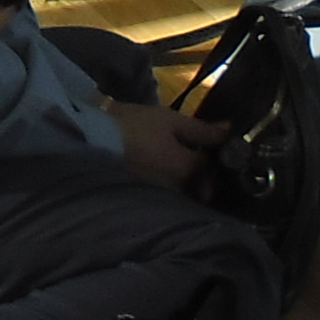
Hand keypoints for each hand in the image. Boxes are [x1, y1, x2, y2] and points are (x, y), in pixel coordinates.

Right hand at [108, 98, 228, 192]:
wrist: (91, 140)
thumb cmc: (133, 126)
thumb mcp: (169, 120)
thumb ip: (201, 130)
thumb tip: (229, 131)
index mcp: (186, 169)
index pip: (210, 167)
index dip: (213, 155)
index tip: (210, 145)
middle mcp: (176, 190)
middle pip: (198, 187)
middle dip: (201, 178)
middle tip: (193, 157)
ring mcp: (158, 197)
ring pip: (181, 192)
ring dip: (184, 183)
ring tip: (173, 164)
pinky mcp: (141, 199)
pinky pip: (164, 194)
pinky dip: (166, 185)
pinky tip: (158, 171)